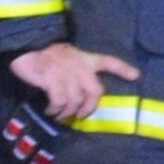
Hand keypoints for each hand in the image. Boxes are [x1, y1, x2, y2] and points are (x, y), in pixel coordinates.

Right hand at [8, 42, 138, 125]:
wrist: (28, 47)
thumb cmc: (48, 55)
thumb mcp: (69, 58)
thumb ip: (79, 72)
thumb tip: (80, 97)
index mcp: (86, 59)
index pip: (109, 62)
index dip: (123, 69)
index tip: (135, 76)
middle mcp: (80, 65)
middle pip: (95, 92)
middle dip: (88, 109)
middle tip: (79, 116)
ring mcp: (67, 72)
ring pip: (75, 100)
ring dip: (67, 113)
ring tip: (60, 116)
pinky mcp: (52, 78)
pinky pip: (59, 101)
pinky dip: (55, 110)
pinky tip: (50, 111)